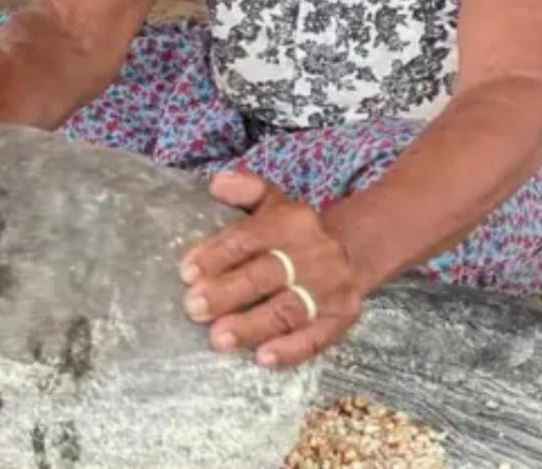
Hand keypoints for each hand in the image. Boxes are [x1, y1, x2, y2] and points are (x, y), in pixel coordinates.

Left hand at [179, 172, 367, 369]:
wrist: (354, 251)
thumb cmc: (296, 233)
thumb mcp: (274, 203)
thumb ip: (247, 190)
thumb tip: (217, 184)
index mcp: (292, 222)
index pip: (249, 237)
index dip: (217, 254)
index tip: (187, 272)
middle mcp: (314, 254)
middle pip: (266, 274)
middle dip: (228, 292)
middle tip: (194, 308)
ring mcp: (330, 288)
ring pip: (288, 309)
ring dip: (253, 325)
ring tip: (219, 339)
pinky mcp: (341, 317)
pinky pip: (316, 337)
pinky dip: (291, 350)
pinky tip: (264, 358)